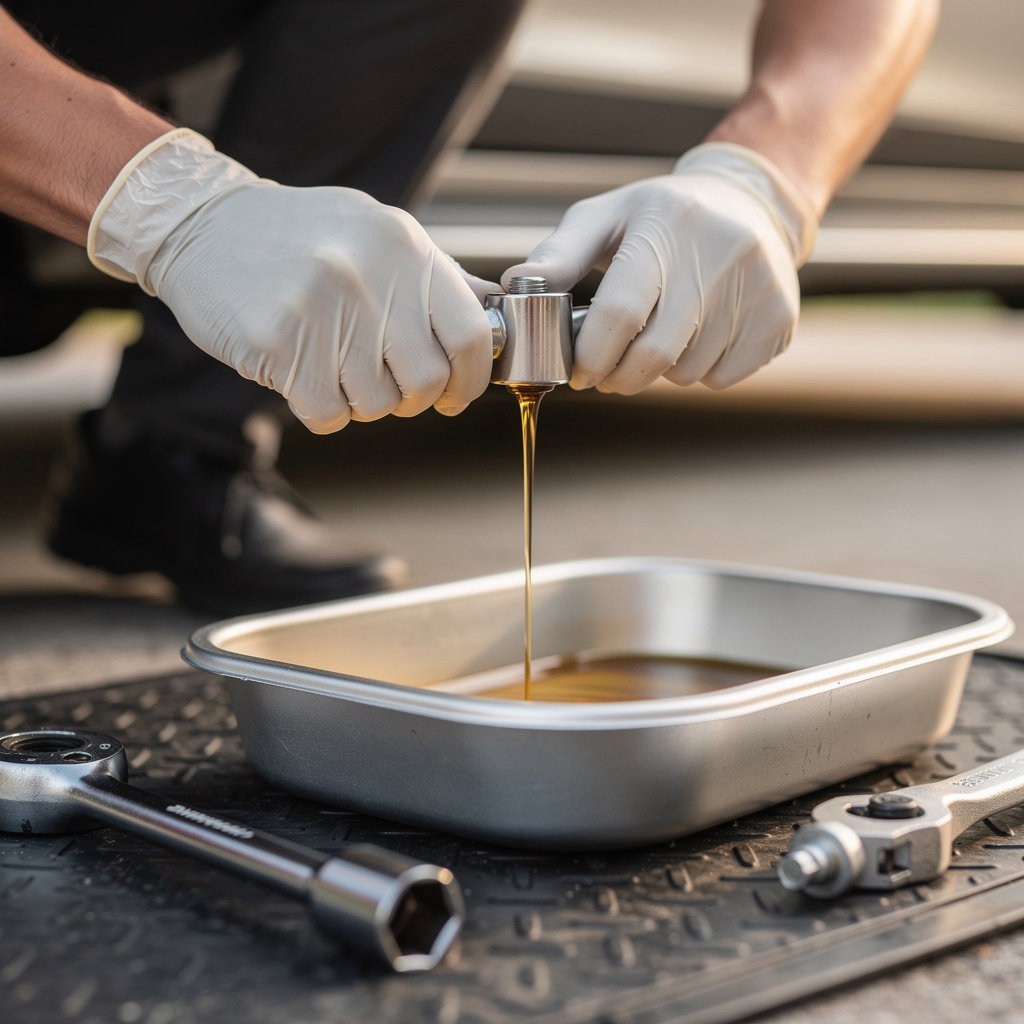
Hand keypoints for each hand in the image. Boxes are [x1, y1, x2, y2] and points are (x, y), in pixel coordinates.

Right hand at [89, 130, 492, 431]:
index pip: (470, 334)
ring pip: (376, 404)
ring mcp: (320, 308)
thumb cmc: (300, 237)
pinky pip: (328, 413)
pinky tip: (305, 374)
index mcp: (402, 245)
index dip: (470, 379)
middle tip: (391, 388)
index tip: (456, 394)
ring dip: (362, 403)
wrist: (201, 223)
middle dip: (414, 399)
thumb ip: (434, 279)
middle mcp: (366, 273)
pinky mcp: (277, 343)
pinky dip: (323, 410)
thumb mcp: (376, 233)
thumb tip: (494, 322)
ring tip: (336, 367)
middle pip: (425, 380)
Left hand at [502, 143, 816, 392]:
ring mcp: (757, 289)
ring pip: (686, 372)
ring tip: (658, 336)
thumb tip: (514, 286)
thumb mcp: (606, 219)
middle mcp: (721, 254)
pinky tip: (696, 337)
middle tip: (606, 373)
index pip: (620, 314)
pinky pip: (721, 378)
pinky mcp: (779, 319)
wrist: (750, 204)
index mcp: (667, 226)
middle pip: (654, 355)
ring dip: (659, 372)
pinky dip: (698, 372)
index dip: (591, 356)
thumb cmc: (660, 218)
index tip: (578, 372)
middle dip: (618, 377)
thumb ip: (559, 254)